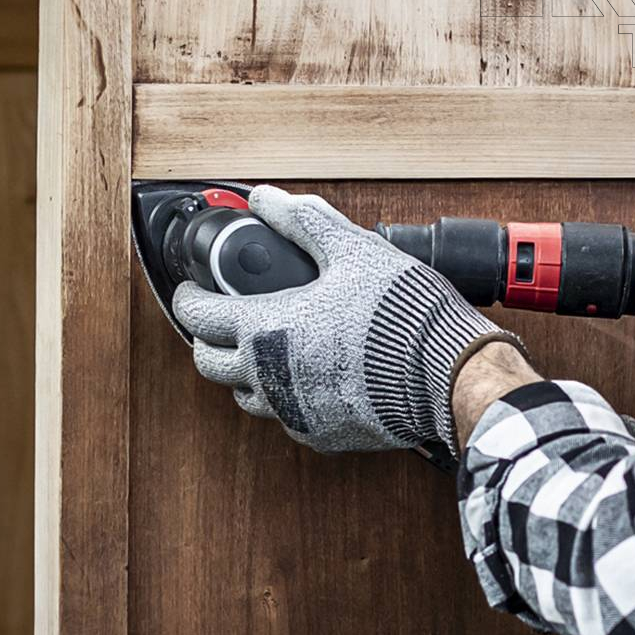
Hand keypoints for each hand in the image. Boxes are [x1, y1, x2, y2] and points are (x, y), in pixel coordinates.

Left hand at [172, 185, 525, 455]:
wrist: (445, 371)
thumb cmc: (400, 311)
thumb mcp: (352, 249)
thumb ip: (303, 222)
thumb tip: (266, 199)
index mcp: (267, 328)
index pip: (198, 316)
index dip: (188, 297)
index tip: (192, 290)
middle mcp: (269, 376)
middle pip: (208, 364)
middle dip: (207, 337)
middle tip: (223, 318)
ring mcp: (293, 411)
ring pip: (245, 396)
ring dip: (245, 370)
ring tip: (269, 345)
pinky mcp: (321, 434)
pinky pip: (287, 416)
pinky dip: (288, 394)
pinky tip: (314, 372)